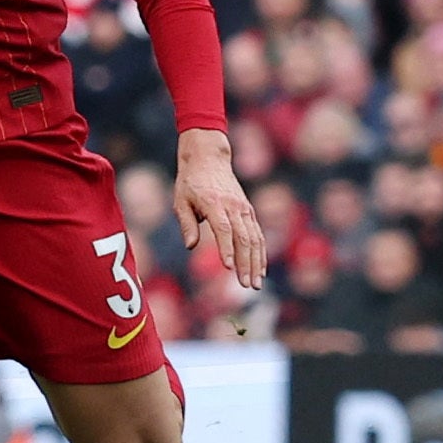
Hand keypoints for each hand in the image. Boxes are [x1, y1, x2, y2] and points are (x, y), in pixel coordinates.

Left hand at [174, 128, 265, 289]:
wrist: (209, 157)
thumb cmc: (190, 181)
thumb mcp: (181, 200)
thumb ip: (187, 223)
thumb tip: (190, 246)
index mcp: (214, 203)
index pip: (223, 229)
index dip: (227, 248)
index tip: (229, 267)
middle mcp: (233, 206)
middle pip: (243, 238)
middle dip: (246, 264)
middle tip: (245, 285)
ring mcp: (244, 209)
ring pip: (255, 239)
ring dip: (256, 263)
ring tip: (255, 284)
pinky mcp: (248, 211)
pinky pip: (258, 234)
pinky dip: (261, 253)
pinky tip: (261, 270)